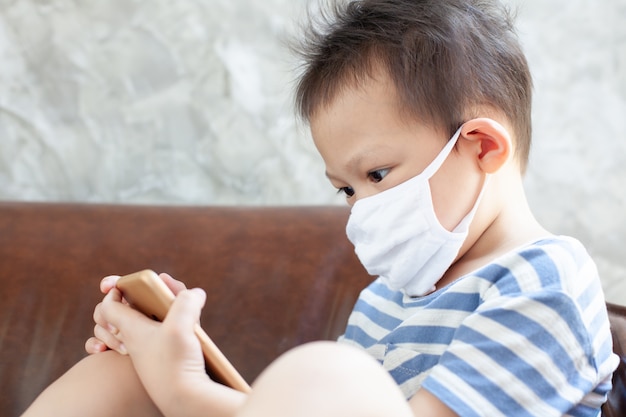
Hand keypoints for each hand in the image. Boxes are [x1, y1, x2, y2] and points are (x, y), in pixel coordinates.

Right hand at [85, 272, 186, 353]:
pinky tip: (101, 351)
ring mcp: (124, 336)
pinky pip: (95, 344)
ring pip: (101, 324)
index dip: (113, 284)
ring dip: (103, 331)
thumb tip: (161, 276)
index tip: (107, 287)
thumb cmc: (183, 353)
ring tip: (122, 346)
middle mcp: (136, 318)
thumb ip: (178, 295)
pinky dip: (93, 345)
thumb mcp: (185, 321)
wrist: (176, 388)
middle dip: (105, 311)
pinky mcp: (117, 354)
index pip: (125, 288)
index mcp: (149, 305)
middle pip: (108, 305)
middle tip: (118, 326)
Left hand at [96, 285, 214, 413]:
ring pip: (137, 325)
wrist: (184, 399)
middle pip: (118, 314)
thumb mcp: (181, 326)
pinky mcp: (162, 358)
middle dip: (130, 299)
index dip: (115, 289)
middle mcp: (135, 339)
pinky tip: (182, 327)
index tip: (128, 284)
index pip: (107, 305)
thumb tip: (195, 293)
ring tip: (168, 306)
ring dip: (150, 311)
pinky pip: (153, 338)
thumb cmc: (176, 364)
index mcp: (131, 328)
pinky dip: (162, 327)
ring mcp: (148, 350)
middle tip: (150, 290)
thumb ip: (186, 301)